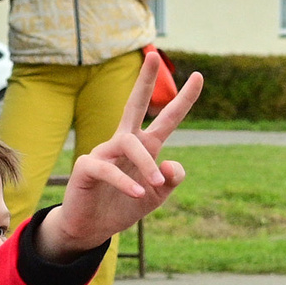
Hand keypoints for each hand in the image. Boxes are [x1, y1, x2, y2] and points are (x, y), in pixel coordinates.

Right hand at [38, 55, 202, 256]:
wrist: (91, 228)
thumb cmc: (124, 206)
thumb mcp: (156, 196)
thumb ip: (170, 181)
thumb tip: (172, 164)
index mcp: (144, 147)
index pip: (166, 118)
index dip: (184, 99)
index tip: (199, 75)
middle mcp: (124, 143)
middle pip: (134, 105)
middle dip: (145, 81)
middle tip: (154, 57)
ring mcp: (104, 152)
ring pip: (128, 143)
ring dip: (145, 162)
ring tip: (154, 183)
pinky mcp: (86, 167)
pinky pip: (107, 168)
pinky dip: (124, 181)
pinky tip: (137, 193)